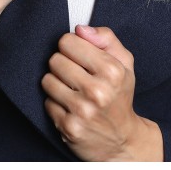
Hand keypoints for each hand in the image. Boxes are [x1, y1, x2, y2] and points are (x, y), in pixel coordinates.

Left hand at [42, 25, 163, 160]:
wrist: (122, 140)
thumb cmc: (120, 95)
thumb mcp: (124, 62)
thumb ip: (106, 38)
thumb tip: (80, 29)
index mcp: (112, 70)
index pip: (68, 41)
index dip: (71, 47)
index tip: (78, 55)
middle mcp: (97, 91)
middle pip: (55, 60)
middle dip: (63, 64)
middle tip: (75, 74)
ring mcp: (82, 110)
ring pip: (47, 80)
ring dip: (57, 83)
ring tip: (72, 89)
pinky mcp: (68, 127)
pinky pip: (47, 102)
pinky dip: (56, 103)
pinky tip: (70, 106)